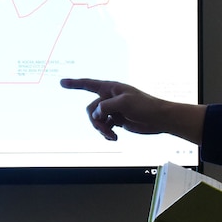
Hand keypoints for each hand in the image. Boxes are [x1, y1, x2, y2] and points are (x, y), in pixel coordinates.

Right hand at [59, 78, 204, 142]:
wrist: (159, 119)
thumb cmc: (145, 106)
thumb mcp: (125, 103)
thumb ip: (106, 106)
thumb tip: (96, 114)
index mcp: (111, 88)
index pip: (88, 84)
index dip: (74, 84)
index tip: (62, 83)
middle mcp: (110, 97)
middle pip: (91, 109)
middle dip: (96, 121)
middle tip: (106, 129)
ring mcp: (113, 109)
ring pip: (96, 120)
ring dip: (102, 129)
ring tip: (112, 136)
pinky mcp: (116, 120)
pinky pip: (104, 127)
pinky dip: (107, 133)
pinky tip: (114, 138)